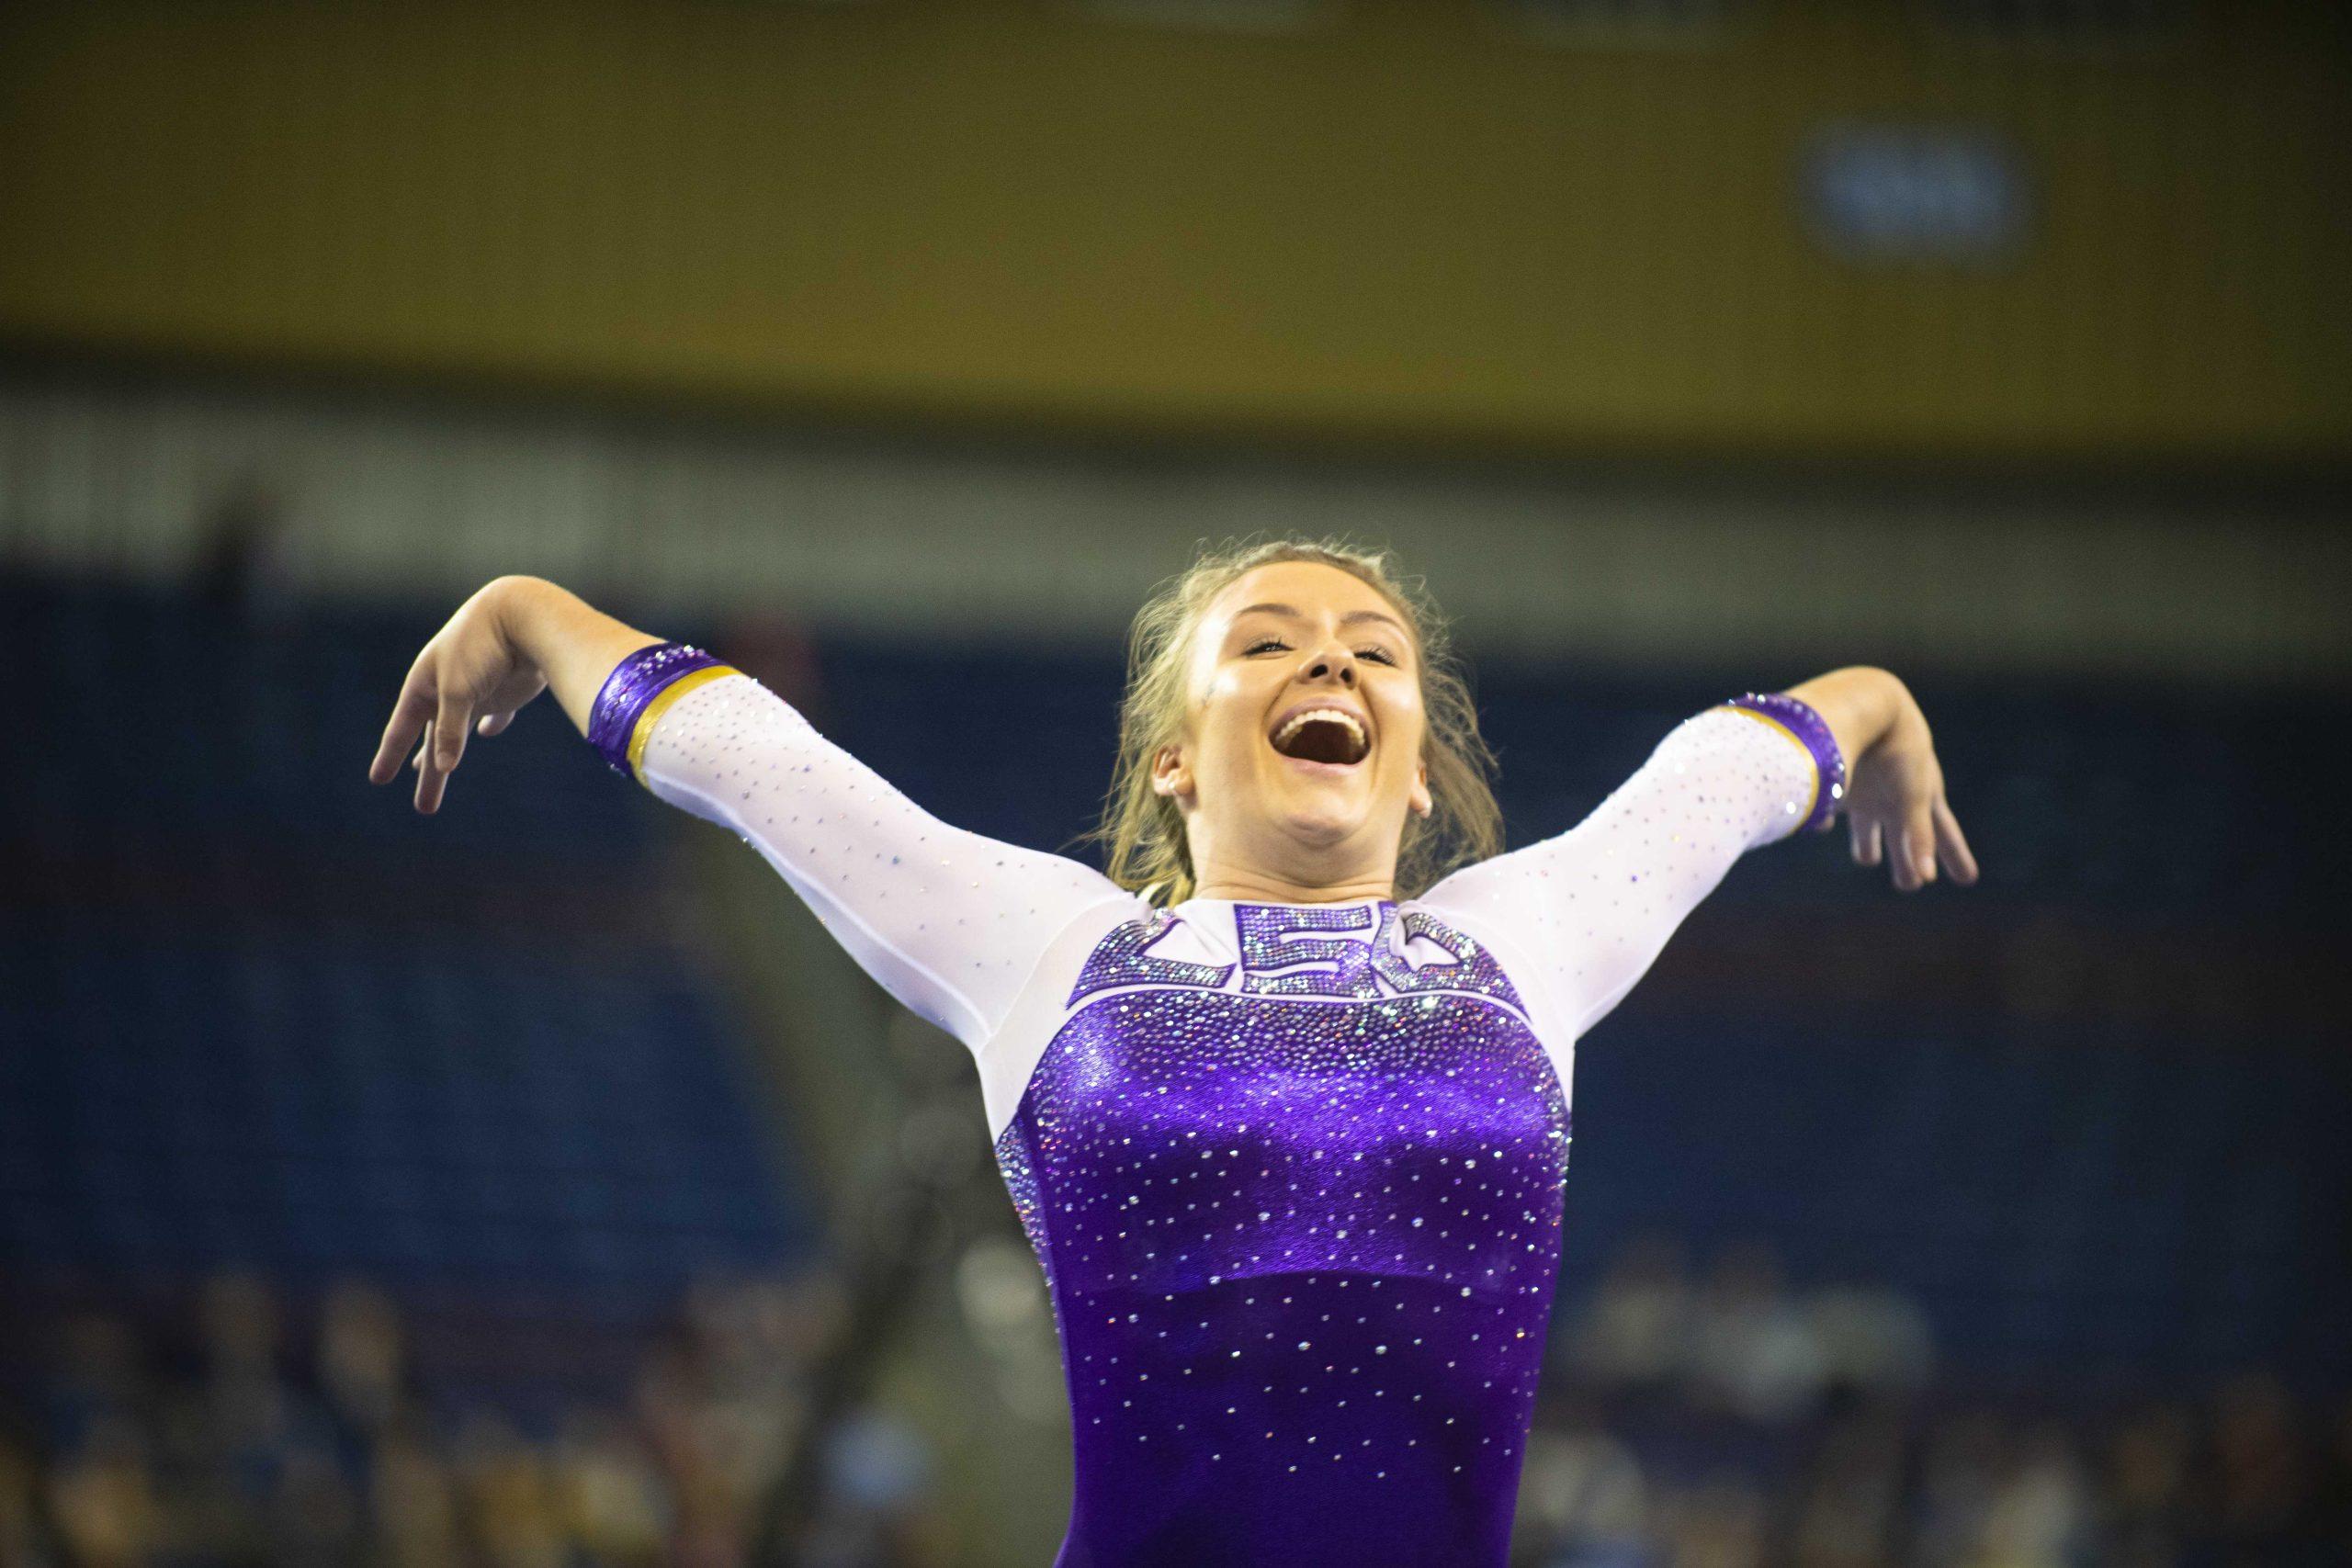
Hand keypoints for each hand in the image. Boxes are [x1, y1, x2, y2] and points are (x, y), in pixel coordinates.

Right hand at [367, 578, 550, 813]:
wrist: (524, 616)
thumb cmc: (482, 648)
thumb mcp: (458, 691)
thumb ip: (450, 730)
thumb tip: (444, 767)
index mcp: (424, 686)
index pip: (401, 728)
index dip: (390, 755)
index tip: (378, 779)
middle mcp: (445, 689)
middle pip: (432, 740)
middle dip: (428, 775)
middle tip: (425, 808)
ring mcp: (476, 690)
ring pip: (458, 732)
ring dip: (449, 753)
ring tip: (439, 773)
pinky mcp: (506, 689)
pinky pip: (495, 712)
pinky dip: (492, 724)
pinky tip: (489, 731)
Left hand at [1822, 694, 1978, 892]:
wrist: (1863, 701)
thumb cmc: (1895, 751)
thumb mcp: (1911, 796)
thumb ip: (1916, 838)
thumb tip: (1923, 880)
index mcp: (1924, 795)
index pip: (1944, 834)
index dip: (1955, 856)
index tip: (1968, 880)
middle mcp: (1896, 793)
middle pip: (1904, 834)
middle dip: (1907, 860)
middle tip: (1910, 885)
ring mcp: (1866, 786)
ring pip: (1868, 823)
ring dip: (1867, 843)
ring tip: (1868, 859)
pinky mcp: (1836, 778)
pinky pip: (1830, 806)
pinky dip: (1826, 818)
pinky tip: (1820, 824)